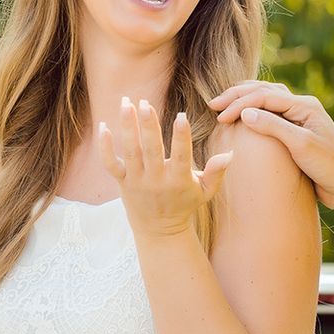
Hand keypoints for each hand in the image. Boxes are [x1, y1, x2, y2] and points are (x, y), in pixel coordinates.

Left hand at [98, 97, 230, 239]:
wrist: (159, 230)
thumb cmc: (185, 204)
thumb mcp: (205, 191)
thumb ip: (216, 172)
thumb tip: (230, 153)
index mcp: (178, 180)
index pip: (181, 156)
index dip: (181, 136)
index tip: (182, 116)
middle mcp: (156, 180)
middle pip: (151, 150)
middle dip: (149, 126)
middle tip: (145, 102)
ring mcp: (137, 181)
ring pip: (130, 151)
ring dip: (127, 127)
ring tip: (127, 103)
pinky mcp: (122, 181)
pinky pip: (110, 164)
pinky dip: (104, 146)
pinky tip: (103, 126)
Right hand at [208, 81, 333, 213]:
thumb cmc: (331, 167)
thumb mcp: (301, 145)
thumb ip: (274, 127)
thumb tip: (245, 113)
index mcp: (304, 105)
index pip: (264, 97)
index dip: (240, 104)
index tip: (220, 117)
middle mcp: (302, 108)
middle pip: (264, 92)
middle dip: (238, 96)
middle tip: (214, 104)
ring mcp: (299, 120)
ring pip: (267, 101)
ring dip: (245, 101)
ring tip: (224, 106)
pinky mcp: (297, 134)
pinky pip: (271, 117)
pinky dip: (253, 114)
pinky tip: (242, 121)